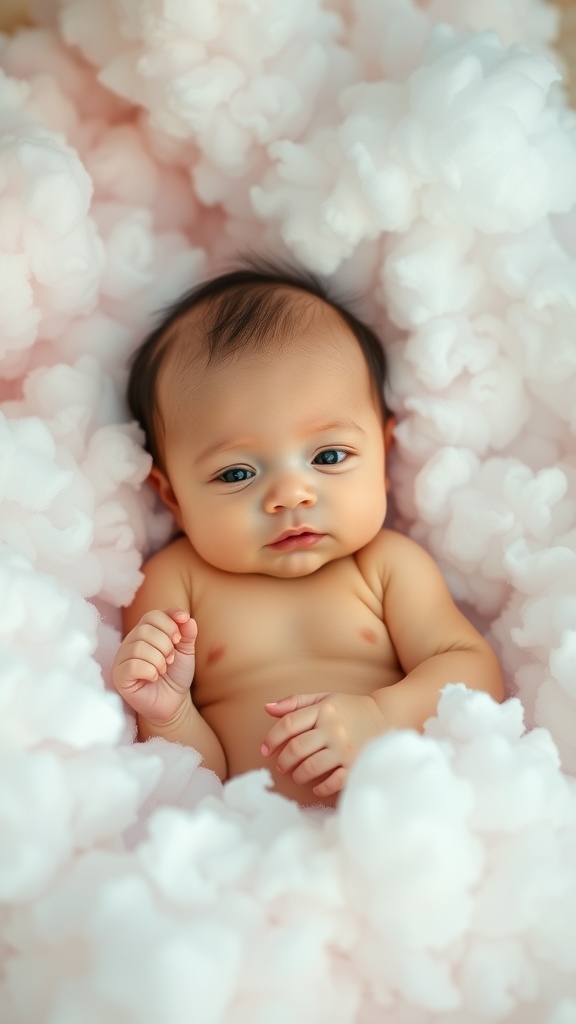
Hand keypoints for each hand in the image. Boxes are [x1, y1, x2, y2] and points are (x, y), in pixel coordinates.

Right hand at [111, 608, 196, 725]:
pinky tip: (153, 678)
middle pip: (146, 629)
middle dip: (166, 645)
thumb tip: (187, 618)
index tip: (180, 638)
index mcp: (145, 632)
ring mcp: (123, 658)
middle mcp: (131, 642)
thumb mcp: (186, 652)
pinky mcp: (119, 676)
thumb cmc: (175, 675)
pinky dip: (149, 671)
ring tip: (163, 670)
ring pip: (139, 647)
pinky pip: (133, 665)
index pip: (153, 615)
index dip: (170, 623)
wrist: (173, 703)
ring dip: (159, 660)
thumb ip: (187, 634)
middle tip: (171, 659)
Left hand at [261, 691, 386, 798]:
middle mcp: (333, 729)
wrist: (389, 716)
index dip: (272, 738)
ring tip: (297, 775)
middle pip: (296, 748)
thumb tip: (267, 708)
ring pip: (310, 767)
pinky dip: (321, 787)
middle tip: (282, 766)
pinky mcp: (356, 765)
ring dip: (298, 775)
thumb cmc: (351, 709)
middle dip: (283, 760)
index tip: (265, 749)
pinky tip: (317, 786)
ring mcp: (345, 748)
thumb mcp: (325, 698)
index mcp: (324, 710)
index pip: (289, 724)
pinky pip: (333, 782)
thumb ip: (296, 702)